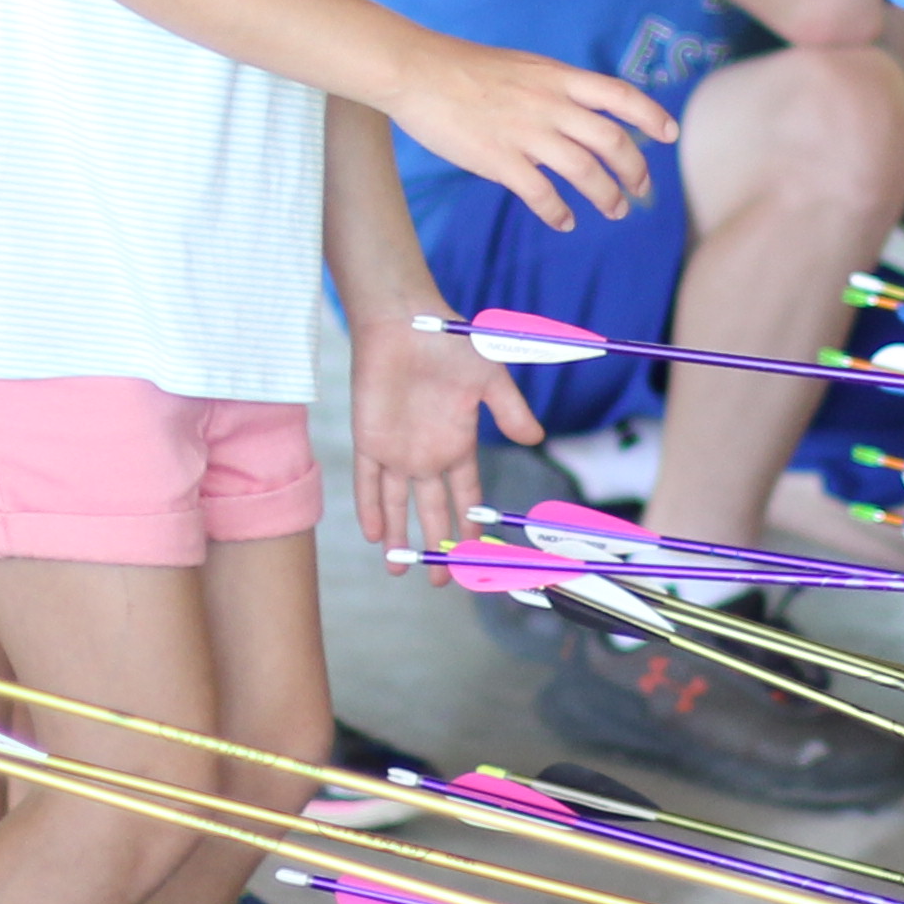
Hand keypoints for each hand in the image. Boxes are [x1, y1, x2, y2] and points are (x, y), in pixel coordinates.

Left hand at [349, 306, 540, 558]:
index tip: (476, 556)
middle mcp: (427, 454)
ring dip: (399, 537)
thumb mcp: (490, 378)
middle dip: (437, 546)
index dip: (469, 526)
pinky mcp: (369, 439)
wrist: (404, 321)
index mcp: (458, 443)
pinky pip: (367, 482)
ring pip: (397, 504)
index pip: (465, 496)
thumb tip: (536, 440)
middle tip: (442, 582)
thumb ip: (510, 410)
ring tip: (400, 572)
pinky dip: (370, 508)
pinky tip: (373, 535)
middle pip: (433, 510)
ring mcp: (397, 450)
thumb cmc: (451, 344)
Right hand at [390, 36, 672, 231]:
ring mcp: (525, 132)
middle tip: (641, 189)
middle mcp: (549, 103)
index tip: (669, 134)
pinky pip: (541, 194)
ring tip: (614, 210)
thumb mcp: (523, 66)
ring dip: (606, 196)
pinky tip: (564, 222)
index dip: (651, 115)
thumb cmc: (465, 68)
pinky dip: (559, 212)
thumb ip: (554, 87)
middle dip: (635, 169)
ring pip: (584, 171)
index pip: (619, 95)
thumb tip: (580, 111)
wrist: (416, 70)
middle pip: (611, 139)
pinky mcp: (498, 159)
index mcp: (557, 76)